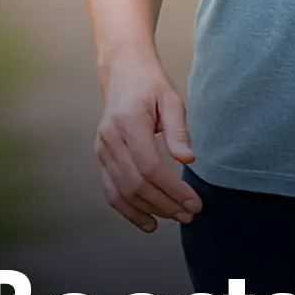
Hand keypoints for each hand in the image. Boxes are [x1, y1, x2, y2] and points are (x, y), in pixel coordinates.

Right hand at [94, 57, 202, 233]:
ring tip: (176, 218)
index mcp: (128, 123)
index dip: (172, 189)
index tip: (194, 202)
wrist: (123, 73)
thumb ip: (178, 131)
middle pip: (137, 184)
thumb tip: (188, 160)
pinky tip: (149, 222)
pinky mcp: (100, 158)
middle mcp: (110, 139)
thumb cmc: (150, 85)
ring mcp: (101, 150)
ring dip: (150, 210)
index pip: (150, 167)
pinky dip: (129, 210)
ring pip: (123, 192)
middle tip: (191, 214)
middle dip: (166, 204)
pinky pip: (111, 191)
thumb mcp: (171, 100)